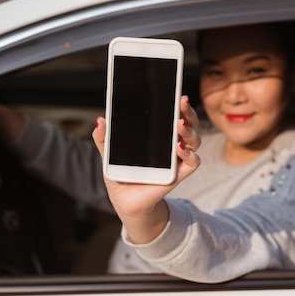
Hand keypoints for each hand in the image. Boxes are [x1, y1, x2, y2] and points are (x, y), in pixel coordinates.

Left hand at [91, 95, 200, 243]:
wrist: (124, 201)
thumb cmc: (121, 174)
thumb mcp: (110, 154)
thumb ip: (104, 139)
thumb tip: (100, 120)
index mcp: (159, 135)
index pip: (173, 115)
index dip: (177, 104)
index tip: (176, 94)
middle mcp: (173, 145)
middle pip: (188, 123)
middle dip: (188, 112)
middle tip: (181, 102)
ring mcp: (177, 160)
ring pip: (194, 140)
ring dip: (189, 131)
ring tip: (179, 125)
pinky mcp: (179, 175)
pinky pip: (193, 162)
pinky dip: (189, 154)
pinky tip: (179, 148)